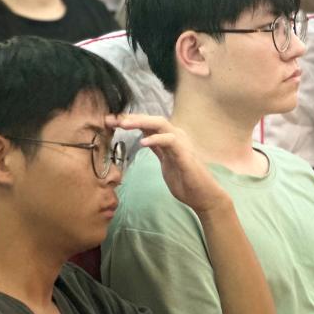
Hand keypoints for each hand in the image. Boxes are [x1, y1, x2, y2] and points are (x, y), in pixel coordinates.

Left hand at [106, 114, 229, 215]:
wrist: (203, 196)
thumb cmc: (185, 180)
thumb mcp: (165, 161)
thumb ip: (157, 148)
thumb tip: (144, 137)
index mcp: (170, 137)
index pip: (147, 124)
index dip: (129, 120)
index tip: (110, 121)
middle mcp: (176, 135)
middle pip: (151, 120)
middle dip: (130, 118)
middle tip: (111, 119)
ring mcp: (181, 143)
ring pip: (160, 124)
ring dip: (141, 122)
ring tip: (123, 124)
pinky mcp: (185, 154)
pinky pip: (170, 141)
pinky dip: (156, 139)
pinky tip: (143, 142)